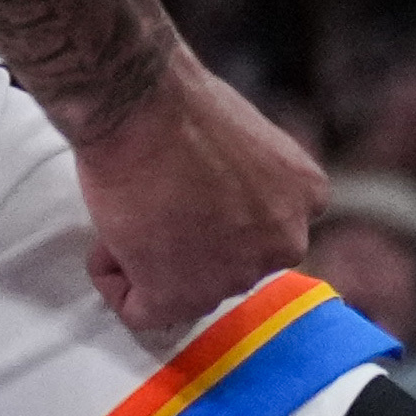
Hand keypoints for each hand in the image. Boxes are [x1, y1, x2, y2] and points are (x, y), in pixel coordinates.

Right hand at [73, 48, 326, 349]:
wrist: (143, 105)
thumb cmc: (182, 104)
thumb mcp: (249, 142)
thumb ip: (247, 182)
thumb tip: (215, 200)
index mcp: (307, 197)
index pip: (263, 230)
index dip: (216, 214)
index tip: (186, 191)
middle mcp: (285, 242)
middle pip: (229, 261)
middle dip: (189, 241)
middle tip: (152, 203)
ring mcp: (238, 274)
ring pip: (188, 288)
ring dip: (153, 260)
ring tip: (129, 211)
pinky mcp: (181, 296)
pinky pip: (140, 310)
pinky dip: (116, 283)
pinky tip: (108, 244)